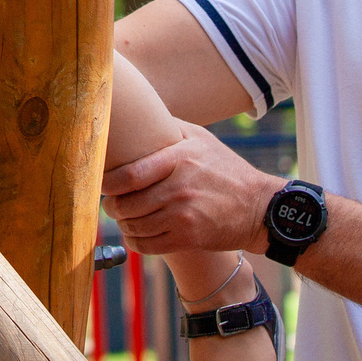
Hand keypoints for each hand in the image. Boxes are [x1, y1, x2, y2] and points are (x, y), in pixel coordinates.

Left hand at [102, 118, 279, 256]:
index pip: (129, 175)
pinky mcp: (188, 238)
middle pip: (127, 204)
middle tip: (110, 204)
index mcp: (178, 160)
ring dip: (123, 224)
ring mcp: (183, 216)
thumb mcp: (202, 138)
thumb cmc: (226, 169)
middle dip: (112, 206)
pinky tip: (137, 234)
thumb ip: (171, 127)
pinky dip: (136, 242)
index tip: (102, 183)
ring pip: (134, 226)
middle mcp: (178, 189)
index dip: (107, 183)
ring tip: (124, 218)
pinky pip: (147, 246)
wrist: (259, 207)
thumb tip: (141, 114)